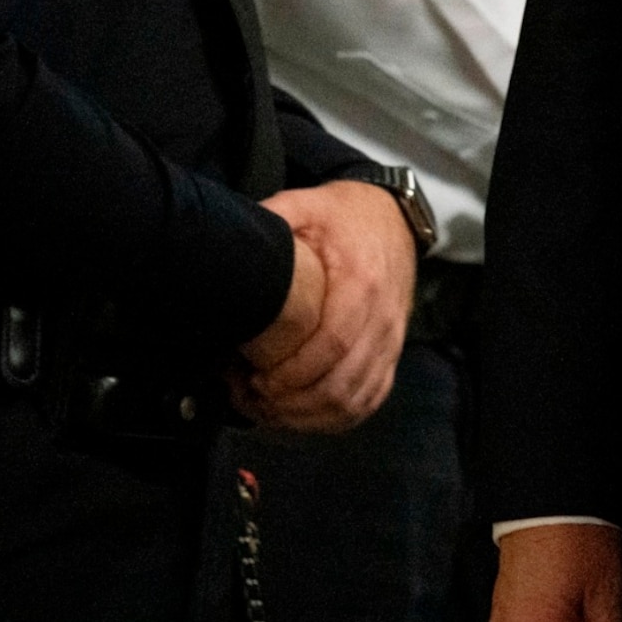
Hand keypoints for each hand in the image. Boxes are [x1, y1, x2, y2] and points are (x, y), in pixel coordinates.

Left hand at [236, 180, 415, 431]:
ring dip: (308, 415)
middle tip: (250, 399)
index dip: (291, 373)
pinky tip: (300, 414)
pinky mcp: (391, 355)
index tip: (253, 380)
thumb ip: (271, 220)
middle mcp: (383, 318)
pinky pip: (369, 399)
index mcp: (361, 282)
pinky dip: (334, 417)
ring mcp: (391, 340)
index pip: (331, 344)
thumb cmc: (345, 217)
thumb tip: (227, 239)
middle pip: (341, 383)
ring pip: (354, 400)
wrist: (394, 220)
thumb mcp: (306, 205)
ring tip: (268, 408)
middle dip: (291, 403)